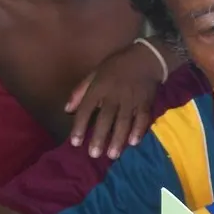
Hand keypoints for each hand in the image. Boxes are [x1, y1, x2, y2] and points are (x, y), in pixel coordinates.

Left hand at [66, 41, 162, 158]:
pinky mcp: (145, 102)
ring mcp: (131, 100)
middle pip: (106, 119)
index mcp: (99, 88)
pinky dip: (138, 130)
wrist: (145, 58)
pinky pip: (142, 118)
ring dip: (118, 139)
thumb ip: (80, 91)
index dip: (80, 126)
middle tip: (94, 154)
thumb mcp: (94, 73)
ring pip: (124, 122)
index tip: (75, 142)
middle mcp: (114, 95)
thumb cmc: (117, 65)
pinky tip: (134, 142)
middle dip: (100, 137)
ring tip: (113, 155)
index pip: (86, 109)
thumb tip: (67, 109)